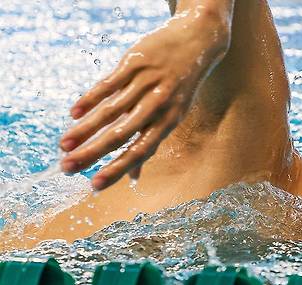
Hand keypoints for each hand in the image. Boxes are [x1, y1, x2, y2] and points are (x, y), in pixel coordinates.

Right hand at [60, 3, 232, 189]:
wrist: (197, 41)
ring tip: (64, 145)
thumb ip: (151, 142)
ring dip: (85, 129)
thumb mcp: (174, 114)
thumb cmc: (181, 86)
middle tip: (66, 168)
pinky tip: (73, 113)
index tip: (94, 186)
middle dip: (93, 153)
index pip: (140, 151)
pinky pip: (109, 83)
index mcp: (169, 121)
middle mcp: (158, 104)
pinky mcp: (135, 62)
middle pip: (121, 133)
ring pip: (111, 110)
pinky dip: (90, 98)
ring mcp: (146, 82)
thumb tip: (134, 179)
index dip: (118, 169)